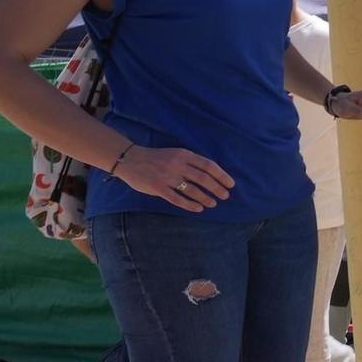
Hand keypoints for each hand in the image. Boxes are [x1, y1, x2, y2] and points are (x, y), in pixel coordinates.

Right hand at [116, 145, 234, 213]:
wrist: (130, 159)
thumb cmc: (157, 158)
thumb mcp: (175, 154)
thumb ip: (191, 162)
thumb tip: (212, 174)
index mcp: (184, 154)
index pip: (208, 165)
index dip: (222, 176)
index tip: (231, 184)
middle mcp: (177, 165)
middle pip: (203, 178)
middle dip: (217, 189)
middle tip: (225, 196)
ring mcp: (167, 177)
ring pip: (192, 190)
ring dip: (205, 198)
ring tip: (213, 203)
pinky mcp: (158, 188)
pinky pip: (177, 199)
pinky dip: (190, 205)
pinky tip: (198, 208)